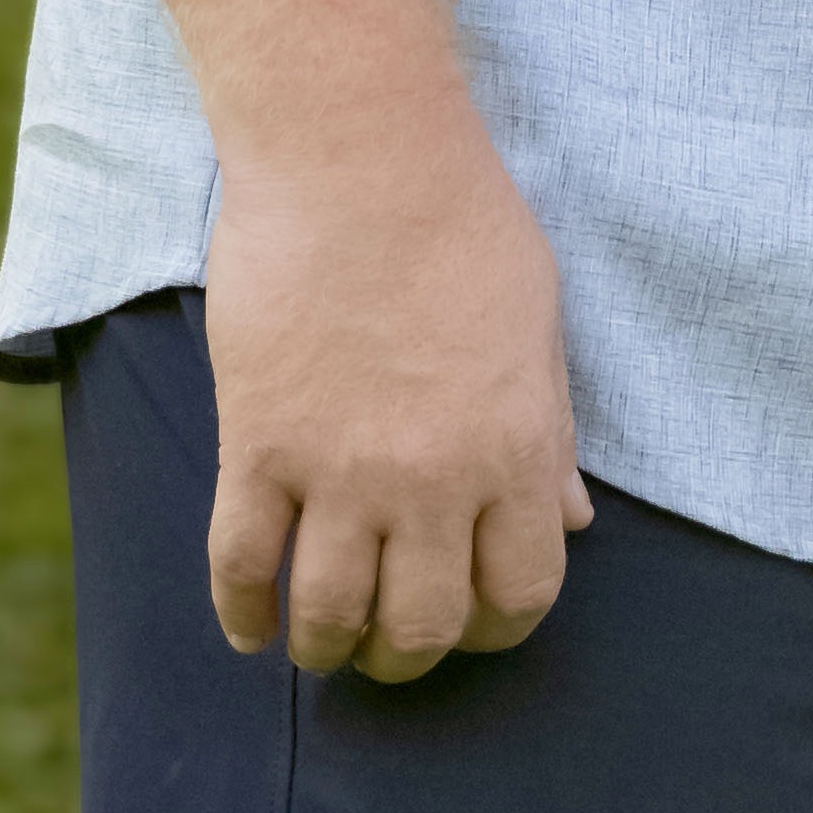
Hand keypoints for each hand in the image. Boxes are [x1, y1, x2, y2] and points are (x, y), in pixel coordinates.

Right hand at [200, 112, 591, 683]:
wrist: (356, 156)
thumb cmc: (461, 222)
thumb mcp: (538, 325)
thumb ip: (551, 434)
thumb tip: (571, 519)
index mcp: (514, 451)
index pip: (520, 595)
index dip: (495, 627)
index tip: (470, 618)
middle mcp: (432, 481)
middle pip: (421, 625)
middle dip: (405, 656)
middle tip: (386, 645)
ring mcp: (338, 470)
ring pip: (329, 614)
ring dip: (325, 649)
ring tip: (318, 645)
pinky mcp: (259, 446)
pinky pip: (242, 564)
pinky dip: (243, 613)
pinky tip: (250, 628)